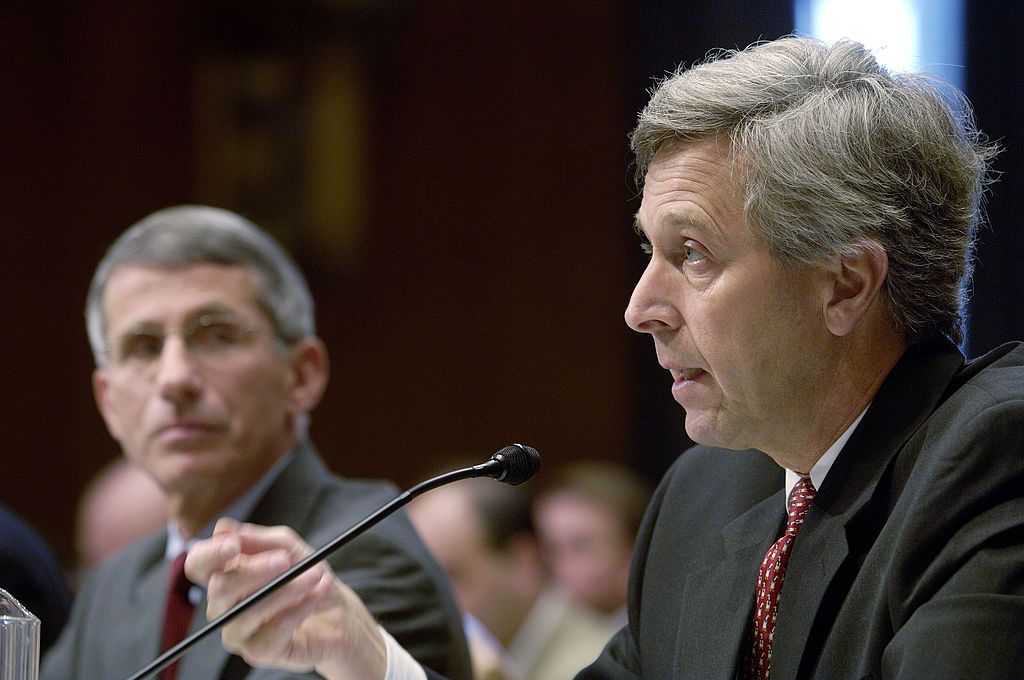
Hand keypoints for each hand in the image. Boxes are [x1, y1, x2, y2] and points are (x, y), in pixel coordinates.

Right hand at [184, 518, 387, 679]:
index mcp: (227, 575)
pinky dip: (299, 609)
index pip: (198, 564)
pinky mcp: (258, 653)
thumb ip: (259, 539)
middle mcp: (225, 606)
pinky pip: (272, 631)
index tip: (234, 544)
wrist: (339, 611)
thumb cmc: (310, 577)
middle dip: (255, 570)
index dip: (210, 554)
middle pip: (220, 588)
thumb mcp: (291, 549)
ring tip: (315, 576)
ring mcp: (238, 632)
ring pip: (247, 611)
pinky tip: (315, 596)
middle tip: (285, 560)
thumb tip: (223, 528)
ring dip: (286, 590)